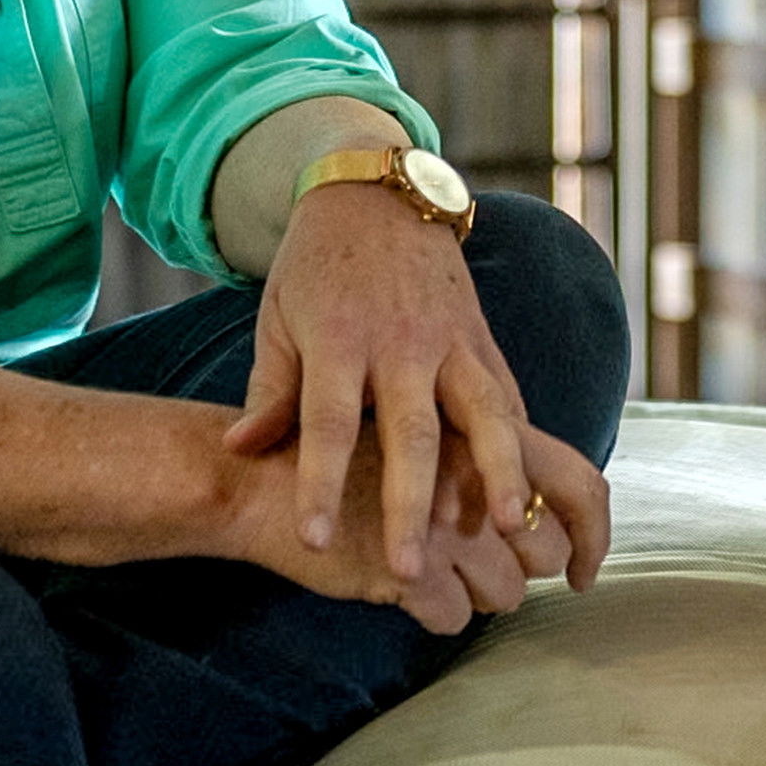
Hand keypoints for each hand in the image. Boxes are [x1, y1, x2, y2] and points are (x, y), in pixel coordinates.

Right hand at [220, 419, 608, 633]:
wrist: (257, 475)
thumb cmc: (337, 445)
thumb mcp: (412, 418)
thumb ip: (471, 446)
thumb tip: (521, 502)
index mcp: (479, 427)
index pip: (577, 484)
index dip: (593, 536)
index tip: (583, 571)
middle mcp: (469, 473)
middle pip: (544, 549)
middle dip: (525, 572)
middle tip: (493, 573)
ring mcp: (438, 522)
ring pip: (503, 592)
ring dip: (481, 598)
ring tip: (444, 581)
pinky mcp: (403, 568)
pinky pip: (452, 618)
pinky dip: (437, 616)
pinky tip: (411, 596)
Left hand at [222, 182, 543, 576]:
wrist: (378, 196)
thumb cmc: (316, 269)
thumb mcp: (278, 319)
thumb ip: (269, 391)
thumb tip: (239, 452)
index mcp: (339, 337)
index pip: (329, 422)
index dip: (322, 483)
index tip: (314, 540)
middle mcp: (402, 341)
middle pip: (412, 432)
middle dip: (410, 504)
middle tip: (407, 569)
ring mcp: (452, 340)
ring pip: (484, 415)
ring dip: (496, 475)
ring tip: (508, 530)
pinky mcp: (484, 341)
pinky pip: (507, 401)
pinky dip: (517, 449)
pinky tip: (525, 496)